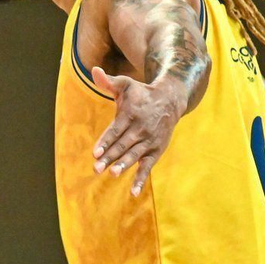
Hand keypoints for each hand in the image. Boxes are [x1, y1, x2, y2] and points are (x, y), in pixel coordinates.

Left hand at [90, 66, 186, 196]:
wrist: (170, 100)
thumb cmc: (141, 93)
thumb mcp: (126, 84)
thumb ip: (108, 81)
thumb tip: (94, 70)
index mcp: (130, 114)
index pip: (116, 130)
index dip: (106, 141)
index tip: (96, 152)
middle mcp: (140, 129)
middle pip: (122, 145)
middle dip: (109, 157)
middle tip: (96, 168)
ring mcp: (149, 141)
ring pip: (134, 155)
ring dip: (123, 165)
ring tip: (112, 174)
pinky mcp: (156, 150)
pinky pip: (147, 167)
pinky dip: (140, 179)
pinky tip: (132, 193)